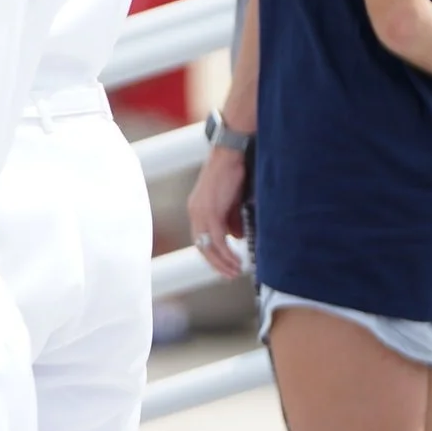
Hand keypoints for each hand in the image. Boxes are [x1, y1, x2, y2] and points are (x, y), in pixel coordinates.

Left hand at [187, 143, 249, 278]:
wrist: (229, 155)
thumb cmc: (232, 175)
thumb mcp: (231, 202)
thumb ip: (232, 219)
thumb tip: (236, 237)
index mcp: (197, 209)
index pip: (200, 239)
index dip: (211, 256)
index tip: (224, 267)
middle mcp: (195, 212)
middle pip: (201, 246)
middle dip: (216, 264)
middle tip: (229, 276)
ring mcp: (201, 211)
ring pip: (208, 245)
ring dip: (222, 261)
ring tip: (236, 271)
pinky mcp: (210, 210)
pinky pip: (217, 238)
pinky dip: (226, 252)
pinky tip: (236, 260)